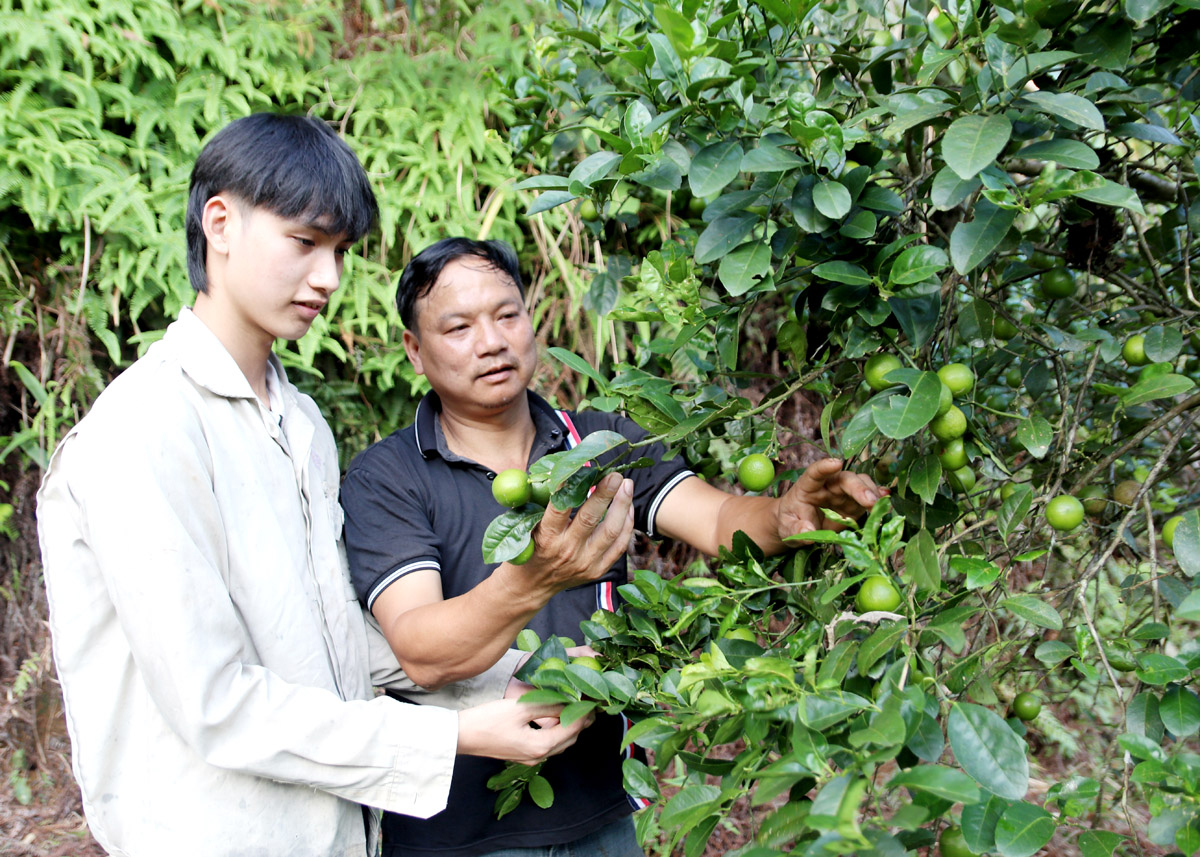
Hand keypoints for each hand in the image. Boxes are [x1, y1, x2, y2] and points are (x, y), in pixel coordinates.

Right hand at [457, 698, 593, 765]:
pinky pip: (548, 743)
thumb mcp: (520, 707)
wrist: (461, 736)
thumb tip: (570, 700)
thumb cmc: (488, 720)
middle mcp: (539, 756)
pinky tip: (555, 716)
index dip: (585, 712)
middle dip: (581, 720)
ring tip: (574, 705)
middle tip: (587, 699)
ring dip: (569, 726)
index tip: (593, 697)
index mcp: (541, 745)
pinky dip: (557, 730)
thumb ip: (548, 704)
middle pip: (570, 738)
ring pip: (560, 742)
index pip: (573, 728)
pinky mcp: (522, 754)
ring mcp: (530, 757)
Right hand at [512, 472, 634, 595]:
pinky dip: (627, 524)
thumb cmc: (530, 549)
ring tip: (626, 485)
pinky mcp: (598, 570)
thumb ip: (544, 503)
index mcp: (547, 537)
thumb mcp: (528, 526)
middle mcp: (567, 550)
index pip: (560, 508)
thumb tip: (561, 471)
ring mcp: (585, 563)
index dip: (572, 486)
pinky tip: (628, 508)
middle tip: (615, 474)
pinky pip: (619, 546)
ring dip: (622, 505)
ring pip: (611, 531)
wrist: (532, 585)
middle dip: (606, 493)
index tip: (583, 468)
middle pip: (591, 517)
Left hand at [775, 458, 887, 537]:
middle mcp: (828, 486)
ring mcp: (843, 494)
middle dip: (859, 487)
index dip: (825, 467)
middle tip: (871, 500)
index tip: (836, 463)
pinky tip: (885, 504)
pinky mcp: (853, 505)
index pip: (815, 473)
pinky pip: (867, 500)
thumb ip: (796, 529)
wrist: (798, 527)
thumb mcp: (787, 527)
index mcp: (807, 487)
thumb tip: (808, 532)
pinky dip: (877, 501)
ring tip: (879, 505)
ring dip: (871, 493)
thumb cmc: (790, 521)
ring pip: (861, 485)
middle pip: (845, 479)